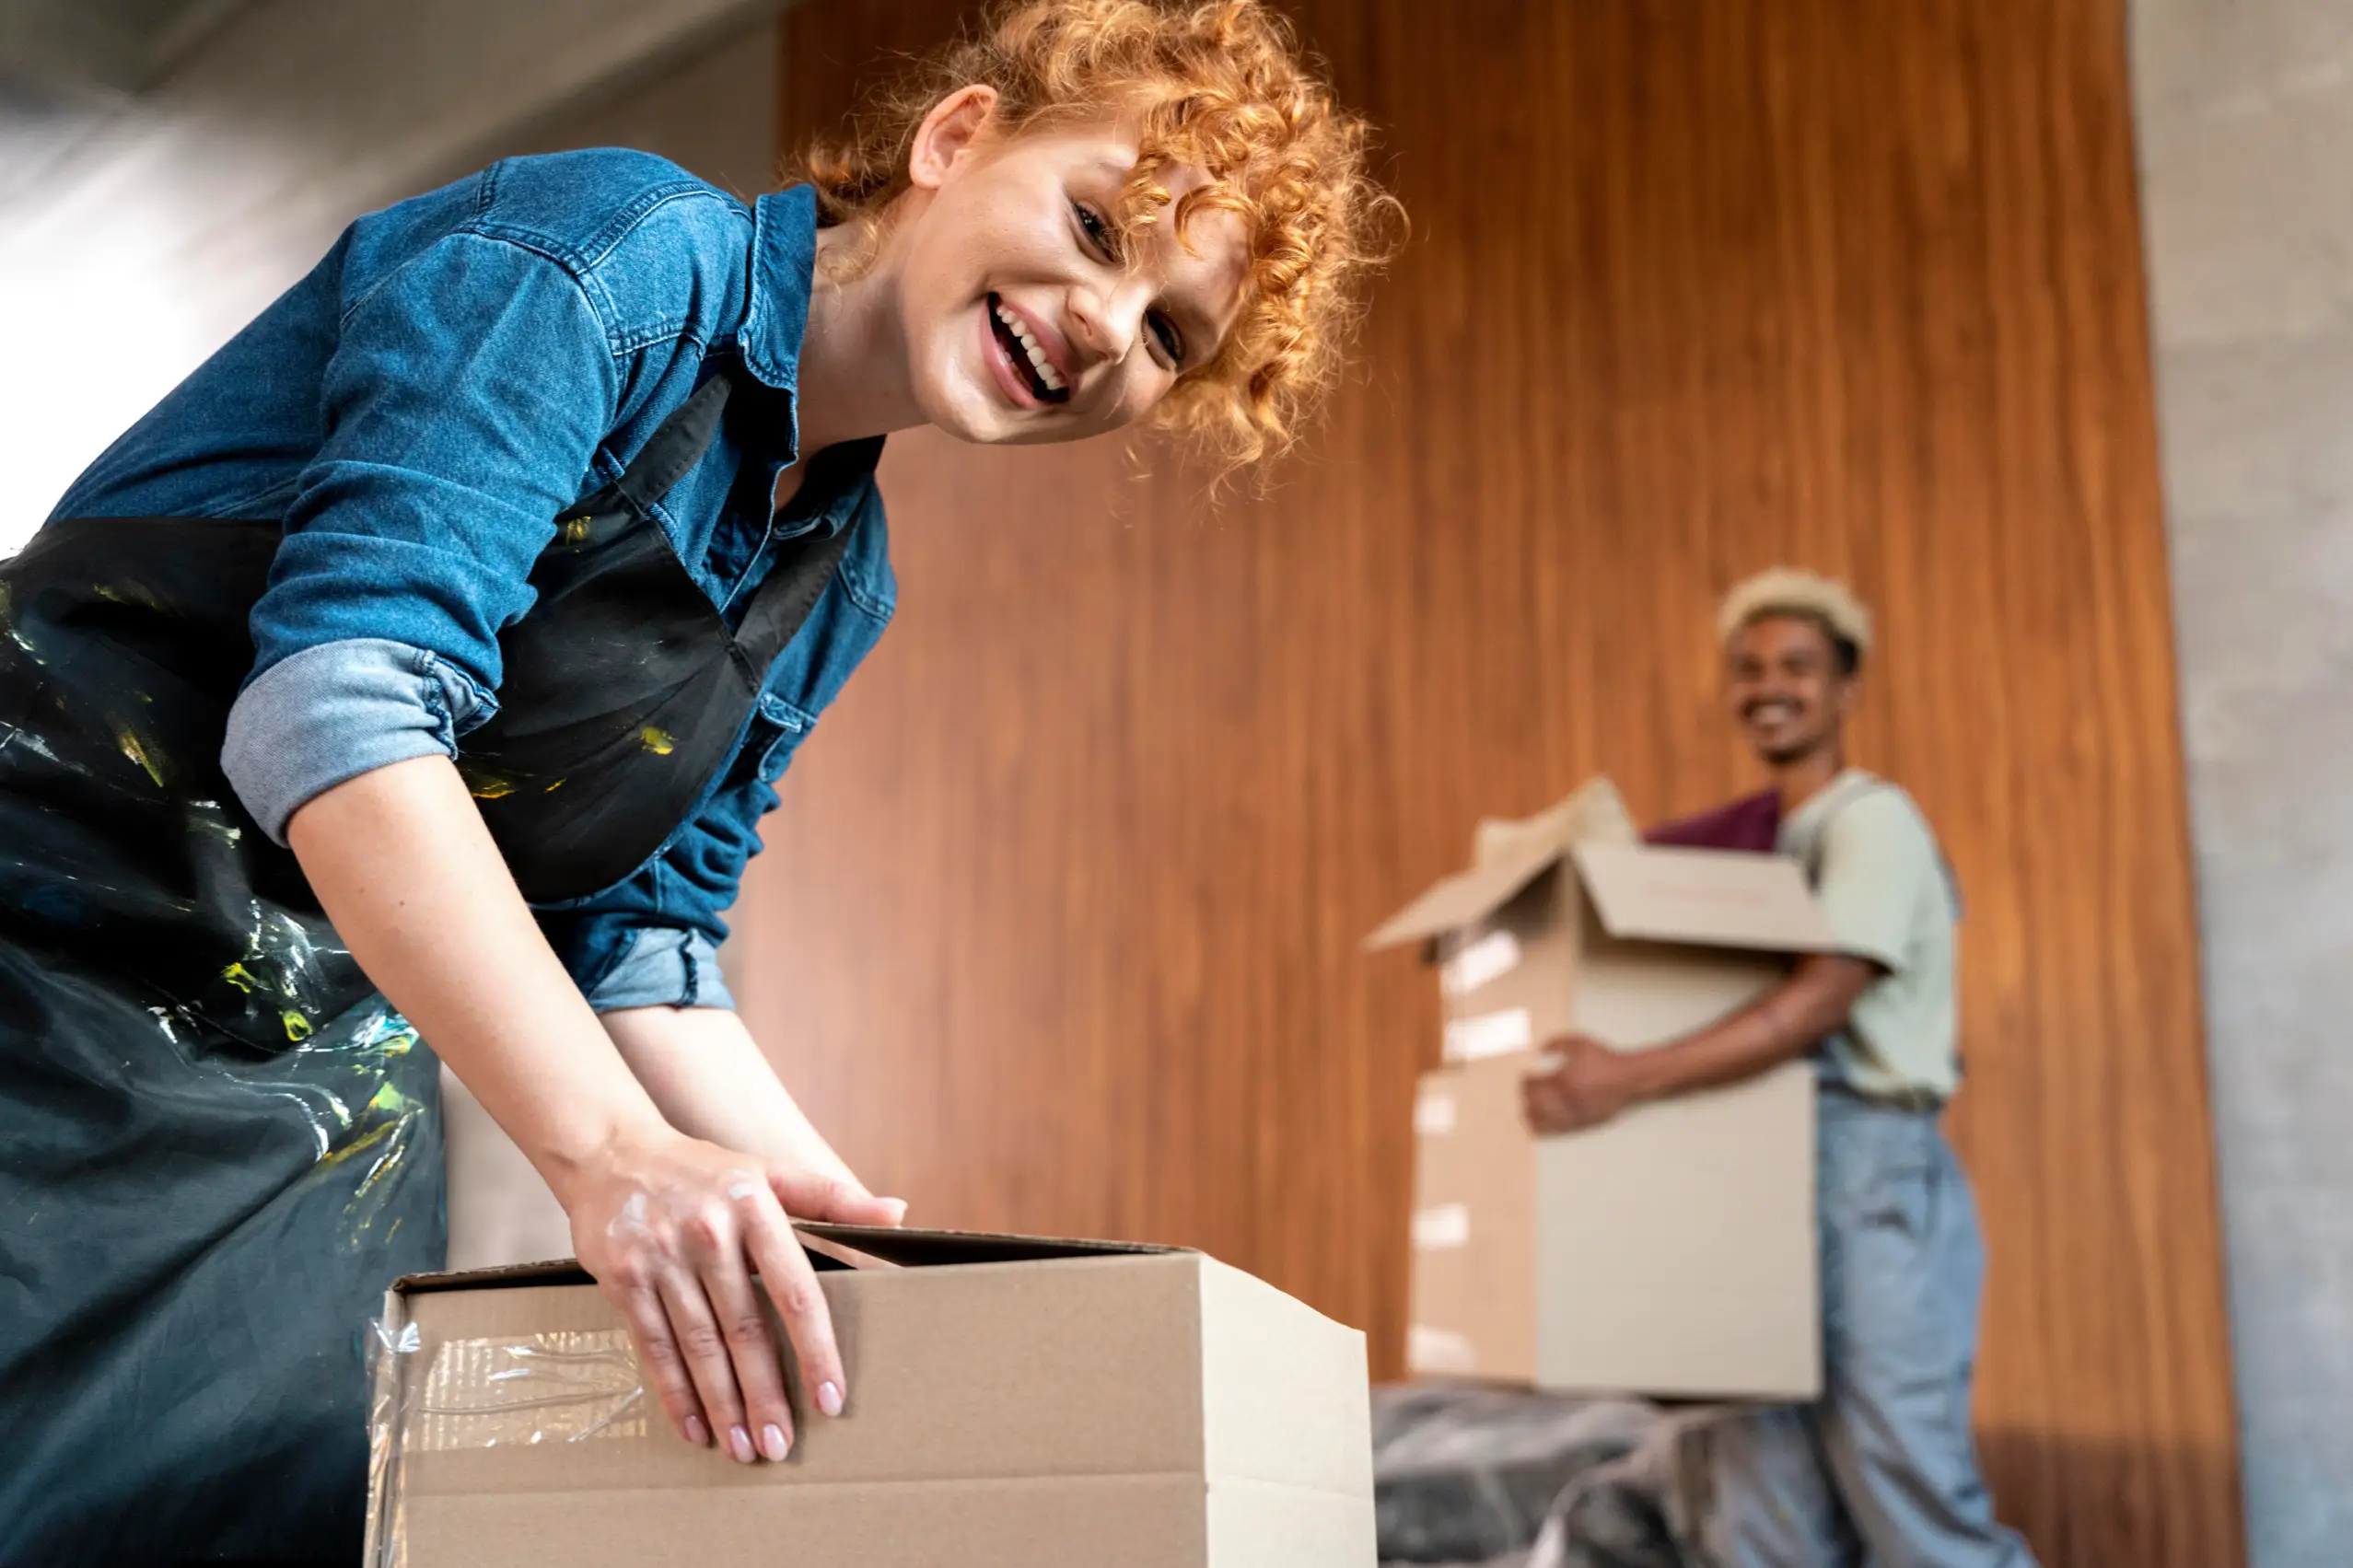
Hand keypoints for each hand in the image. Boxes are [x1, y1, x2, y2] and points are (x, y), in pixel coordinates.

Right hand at [557, 1127, 907, 1462]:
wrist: (612, 1153)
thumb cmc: (704, 1171)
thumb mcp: (770, 1171)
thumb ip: (833, 1197)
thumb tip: (899, 1213)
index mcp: (755, 1208)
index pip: (795, 1291)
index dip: (815, 1349)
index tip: (831, 1398)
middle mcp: (708, 1233)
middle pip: (744, 1330)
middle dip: (765, 1394)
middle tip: (780, 1446)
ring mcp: (662, 1257)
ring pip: (699, 1347)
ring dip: (722, 1404)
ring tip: (743, 1448)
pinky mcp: (624, 1278)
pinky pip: (654, 1346)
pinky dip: (675, 1393)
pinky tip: (694, 1429)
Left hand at [1521, 1035, 1642, 1133]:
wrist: (1628, 1076)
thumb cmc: (1604, 1058)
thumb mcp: (1579, 1043)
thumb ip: (1556, 1043)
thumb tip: (1539, 1051)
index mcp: (1563, 1079)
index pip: (1535, 1085)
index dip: (1524, 1082)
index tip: (1523, 1077)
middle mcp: (1567, 1099)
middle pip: (1536, 1104)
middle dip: (1525, 1099)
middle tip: (1522, 1094)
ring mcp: (1575, 1113)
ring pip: (1545, 1120)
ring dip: (1530, 1117)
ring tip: (1524, 1114)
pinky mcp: (1583, 1122)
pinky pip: (1559, 1129)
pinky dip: (1545, 1130)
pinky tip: (1536, 1128)